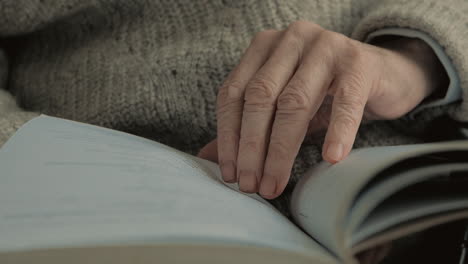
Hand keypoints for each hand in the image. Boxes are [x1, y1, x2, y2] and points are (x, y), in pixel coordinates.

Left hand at [198, 21, 445, 198]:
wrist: (382, 74)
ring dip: (281, 150)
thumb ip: (248, 127)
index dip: (228, 136)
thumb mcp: (283, 107)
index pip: (233, 93)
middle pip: (260, 98)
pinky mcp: (359, 62)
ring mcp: (326, 47)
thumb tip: (207, 158)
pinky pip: (345, 101)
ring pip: (294, 102)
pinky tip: (330, 158)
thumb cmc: (326, 94)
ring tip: (275, 184)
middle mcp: (291, 40)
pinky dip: (337, 131)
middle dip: (251, 148)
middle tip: (251, 185)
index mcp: (264, 47)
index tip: (230, 174)